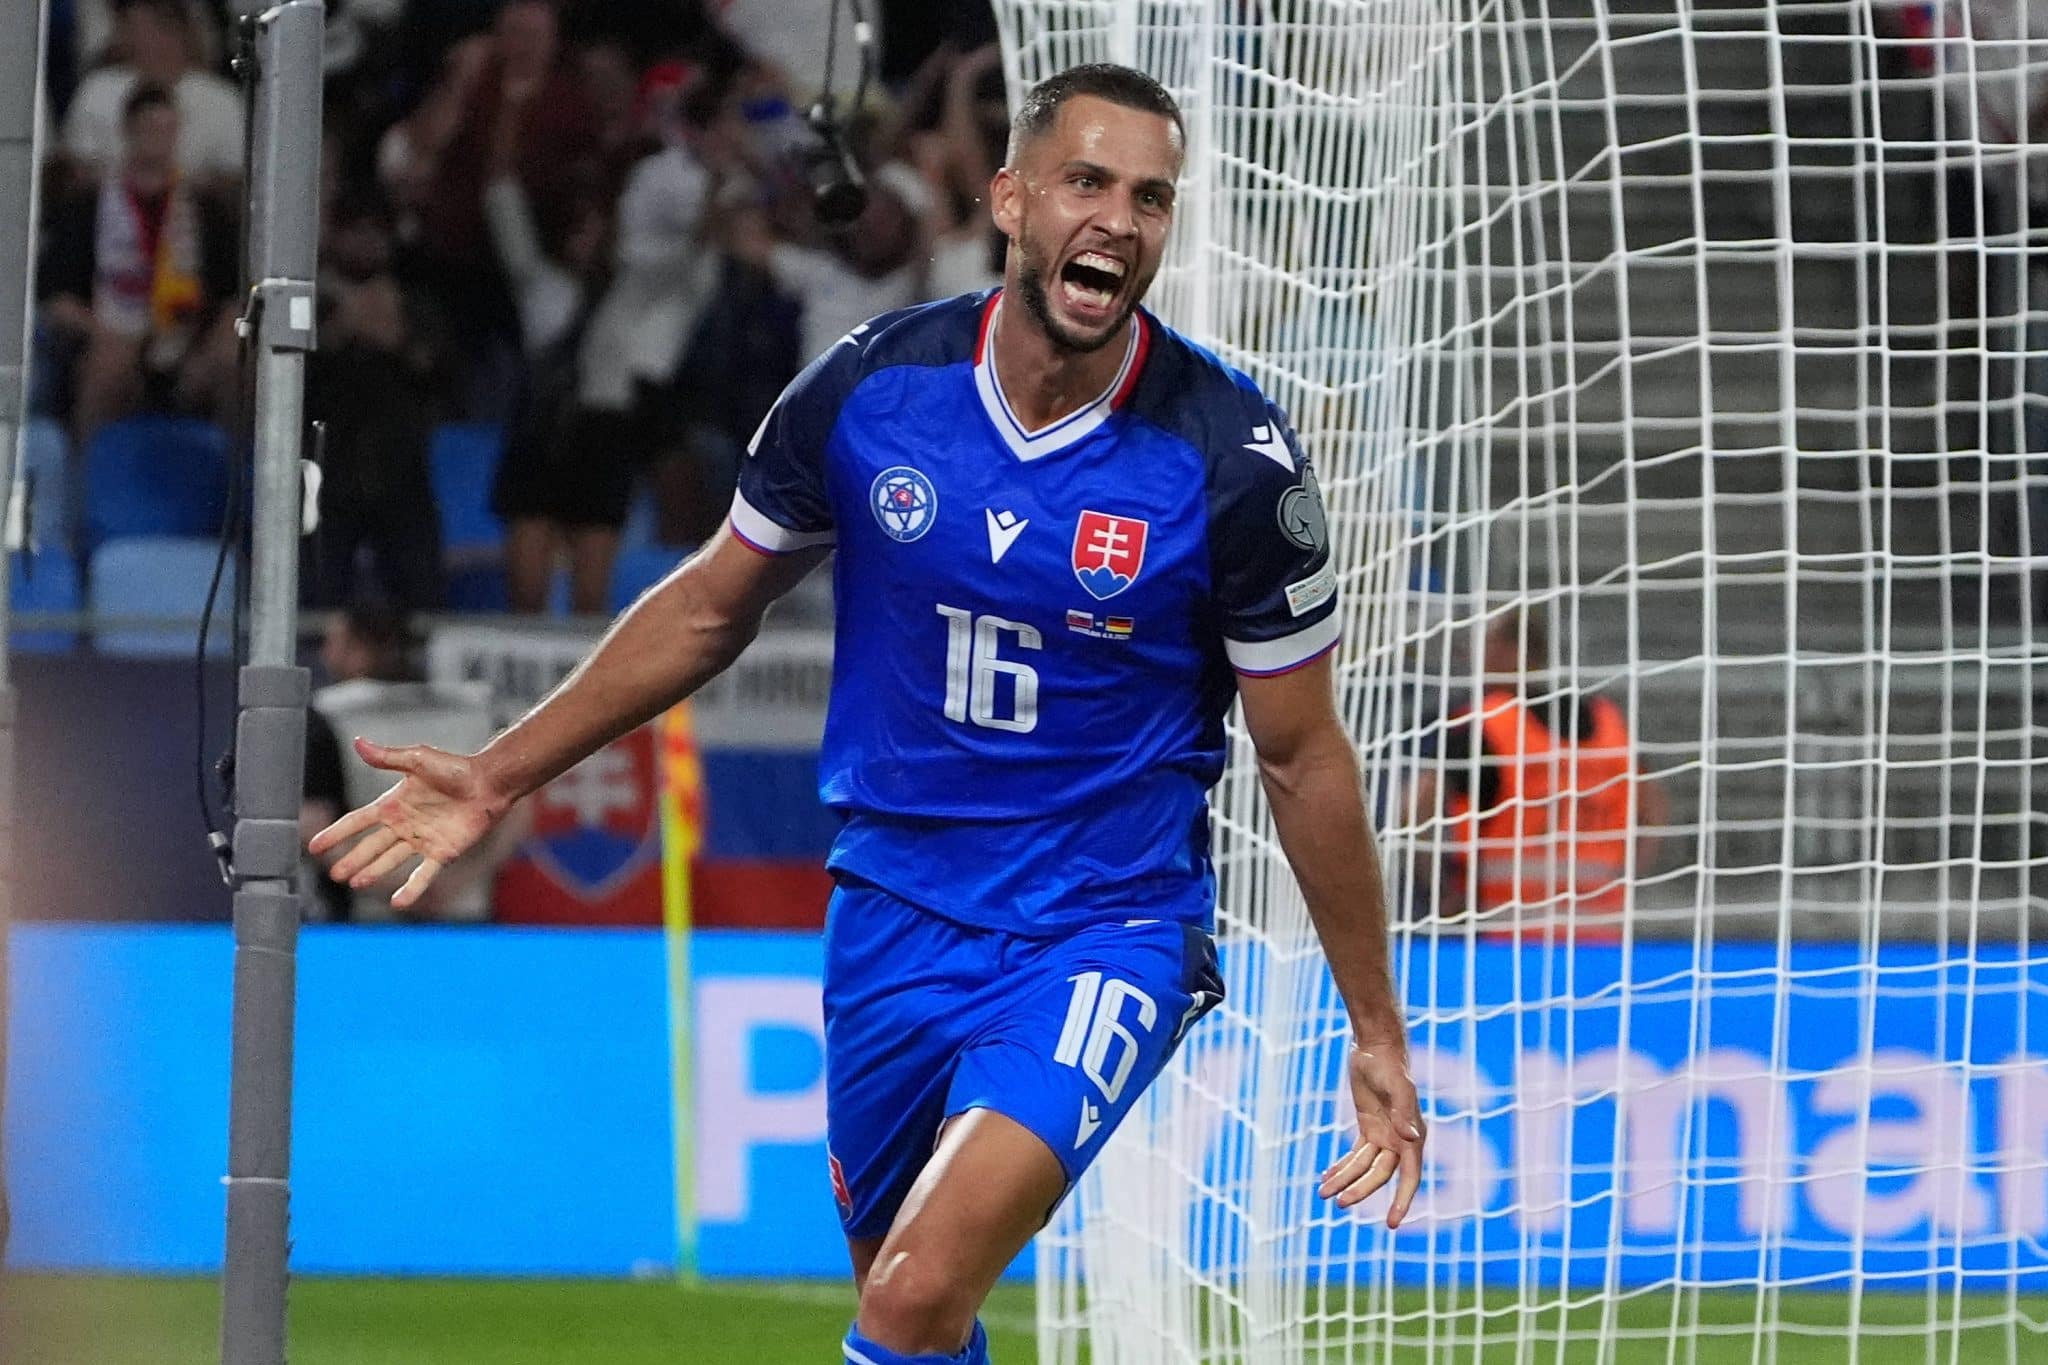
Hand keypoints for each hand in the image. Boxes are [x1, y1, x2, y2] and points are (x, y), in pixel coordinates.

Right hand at [307, 738, 508, 909]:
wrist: (489, 782)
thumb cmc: (456, 768)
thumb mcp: (418, 760)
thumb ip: (388, 757)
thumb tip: (358, 743)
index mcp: (393, 804)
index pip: (357, 821)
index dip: (337, 833)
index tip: (314, 847)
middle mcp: (404, 825)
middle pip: (371, 846)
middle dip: (352, 859)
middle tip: (334, 874)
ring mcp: (422, 840)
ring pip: (391, 861)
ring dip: (373, 872)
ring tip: (355, 883)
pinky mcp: (442, 853)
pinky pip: (423, 874)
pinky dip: (411, 889)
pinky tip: (398, 902)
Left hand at [1318, 1031, 1425, 1227]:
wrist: (1377, 1048)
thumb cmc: (1390, 1067)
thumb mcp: (1397, 1088)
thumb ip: (1403, 1113)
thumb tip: (1411, 1137)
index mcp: (1413, 1137)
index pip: (1409, 1177)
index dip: (1402, 1201)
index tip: (1392, 1224)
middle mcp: (1400, 1140)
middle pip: (1379, 1176)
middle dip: (1360, 1190)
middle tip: (1338, 1203)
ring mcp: (1384, 1135)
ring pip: (1363, 1168)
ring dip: (1345, 1180)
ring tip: (1323, 1194)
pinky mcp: (1368, 1127)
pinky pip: (1356, 1154)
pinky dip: (1343, 1166)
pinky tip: (1327, 1176)